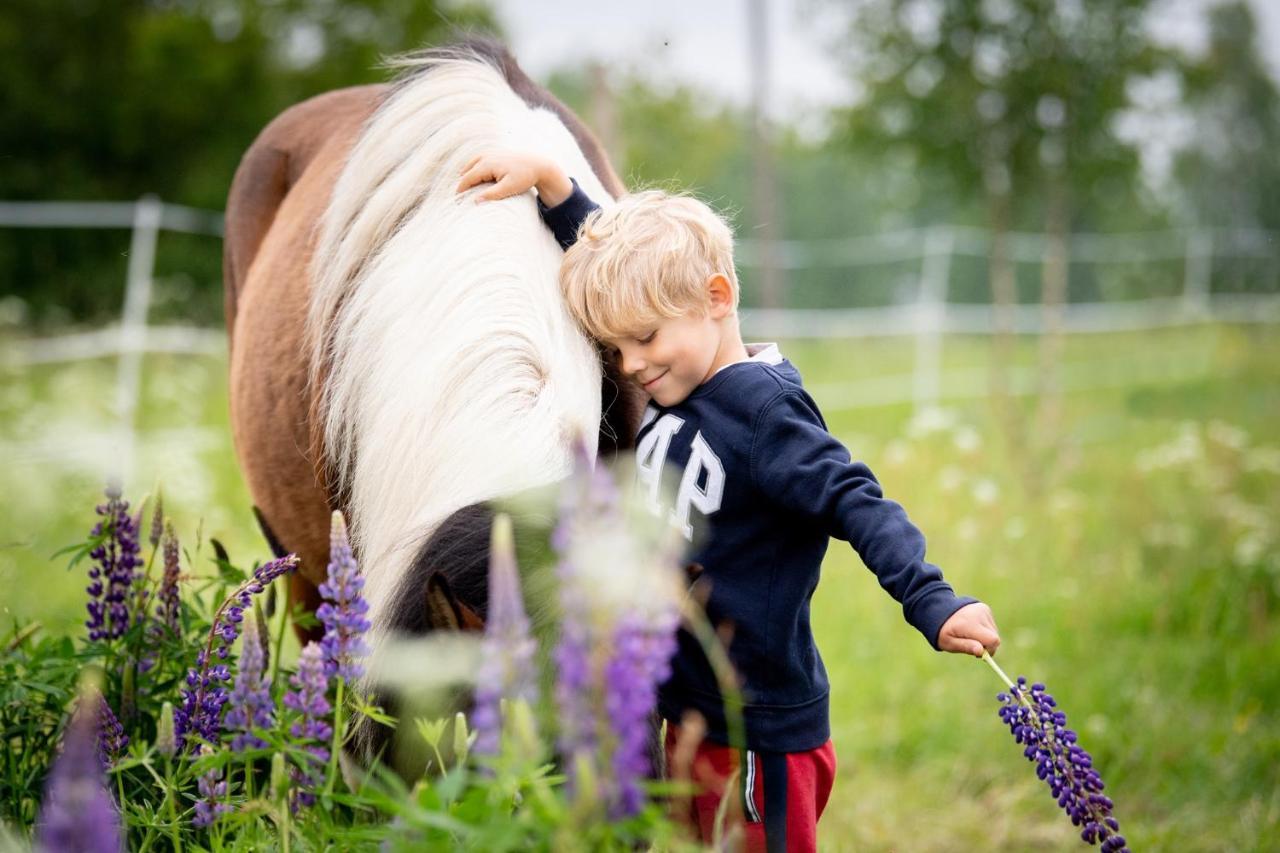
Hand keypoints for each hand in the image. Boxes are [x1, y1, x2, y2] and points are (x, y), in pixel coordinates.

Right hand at [456, 151, 572, 205]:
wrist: (538, 164)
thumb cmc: (525, 177)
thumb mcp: (509, 188)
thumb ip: (492, 195)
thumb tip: (475, 201)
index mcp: (486, 164)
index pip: (467, 179)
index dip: (460, 190)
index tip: (456, 202)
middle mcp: (485, 156)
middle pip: (466, 171)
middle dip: (462, 184)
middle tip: (458, 198)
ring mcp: (489, 152)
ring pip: (471, 165)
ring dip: (467, 176)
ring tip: (464, 190)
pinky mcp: (494, 152)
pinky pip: (478, 161)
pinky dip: (474, 170)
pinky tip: (475, 179)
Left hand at [937, 602, 1000, 656]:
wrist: (938, 610)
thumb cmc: (943, 631)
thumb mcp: (949, 642)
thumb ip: (966, 646)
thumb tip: (981, 651)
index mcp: (970, 624)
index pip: (992, 640)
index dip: (990, 650)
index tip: (978, 655)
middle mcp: (979, 614)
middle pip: (994, 637)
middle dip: (986, 645)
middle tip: (971, 645)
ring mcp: (983, 610)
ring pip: (994, 632)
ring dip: (985, 638)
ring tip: (969, 635)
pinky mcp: (985, 608)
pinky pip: (991, 625)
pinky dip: (984, 630)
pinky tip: (972, 628)